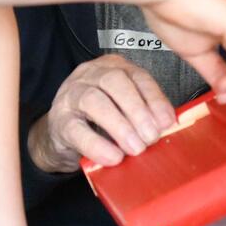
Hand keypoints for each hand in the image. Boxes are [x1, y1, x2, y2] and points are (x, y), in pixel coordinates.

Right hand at [28, 55, 176, 171]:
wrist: (60, 135)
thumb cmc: (97, 121)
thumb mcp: (124, 111)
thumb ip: (144, 115)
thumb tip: (167, 129)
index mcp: (113, 68)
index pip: (138, 76)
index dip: (155, 99)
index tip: (167, 122)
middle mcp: (90, 75)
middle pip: (115, 82)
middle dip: (137, 110)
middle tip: (151, 137)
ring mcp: (71, 95)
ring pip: (94, 100)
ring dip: (120, 126)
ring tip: (135, 148)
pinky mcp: (58, 120)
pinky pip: (76, 130)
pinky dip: (97, 145)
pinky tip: (113, 157)